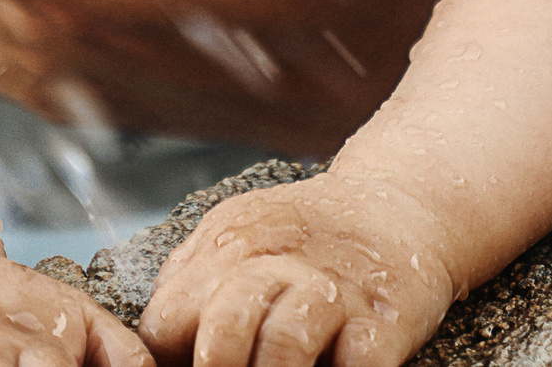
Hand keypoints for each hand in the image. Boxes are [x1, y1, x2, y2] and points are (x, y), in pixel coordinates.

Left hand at [138, 178, 455, 366]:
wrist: (397, 201)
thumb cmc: (306, 232)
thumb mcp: (236, 232)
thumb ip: (194, 277)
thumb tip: (154, 340)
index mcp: (225, 250)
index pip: (168, 320)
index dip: (169, 360)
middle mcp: (274, 267)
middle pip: (222, 330)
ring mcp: (332, 294)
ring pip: (284, 345)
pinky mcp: (385, 319)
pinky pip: (359, 362)